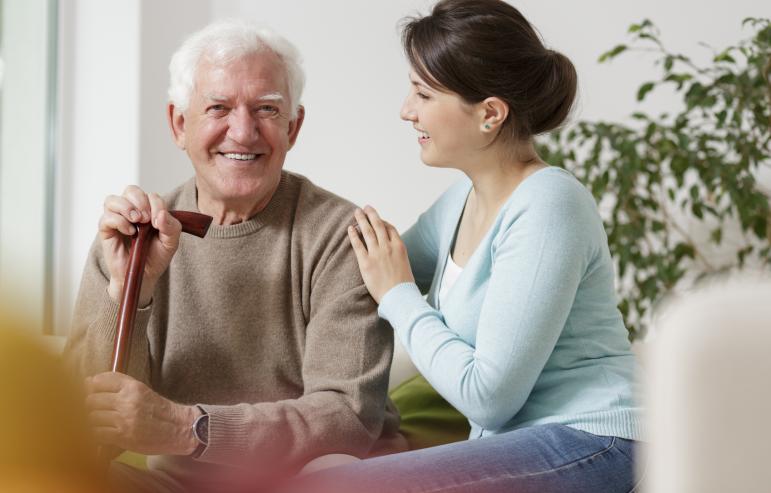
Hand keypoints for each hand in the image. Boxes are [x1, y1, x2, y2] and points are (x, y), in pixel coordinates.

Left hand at [85, 372, 198, 455]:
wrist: (178, 428)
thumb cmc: (159, 410)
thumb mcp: (143, 391)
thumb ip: (120, 387)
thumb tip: (90, 382)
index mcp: (133, 387)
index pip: (102, 380)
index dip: (90, 385)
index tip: (87, 389)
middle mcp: (127, 401)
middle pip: (92, 399)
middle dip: (87, 404)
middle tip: (90, 409)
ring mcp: (124, 420)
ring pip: (92, 417)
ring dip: (91, 420)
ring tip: (95, 422)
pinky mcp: (123, 436)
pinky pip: (97, 433)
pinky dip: (94, 434)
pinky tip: (99, 432)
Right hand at [99, 185, 181, 305]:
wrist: (144, 276)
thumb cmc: (156, 257)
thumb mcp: (171, 242)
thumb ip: (172, 227)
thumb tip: (161, 213)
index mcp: (148, 211)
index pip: (150, 195)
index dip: (156, 204)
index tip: (159, 222)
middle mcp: (131, 212)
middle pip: (130, 190)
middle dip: (140, 200)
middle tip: (146, 218)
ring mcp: (117, 220)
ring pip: (112, 199)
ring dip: (126, 207)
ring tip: (137, 221)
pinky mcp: (106, 231)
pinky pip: (106, 218)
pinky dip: (119, 221)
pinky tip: (130, 233)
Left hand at [347, 206, 414, 303]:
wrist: (399, 297)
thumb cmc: (404, 286)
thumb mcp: (406, 266)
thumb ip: (398, 257)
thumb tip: (394, 257)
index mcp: (400, 247)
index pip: (390, 229)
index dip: (383, 222)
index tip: (378, 220)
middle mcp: (388, 247)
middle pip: (378, 225)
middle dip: (371, 215)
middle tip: (366, 207)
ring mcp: (377, 254)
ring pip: (367, 231)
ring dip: (361, 220)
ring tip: (356, 212)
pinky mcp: (366, 262)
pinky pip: (358, 245)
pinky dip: (353, 235)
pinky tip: (350, 228)